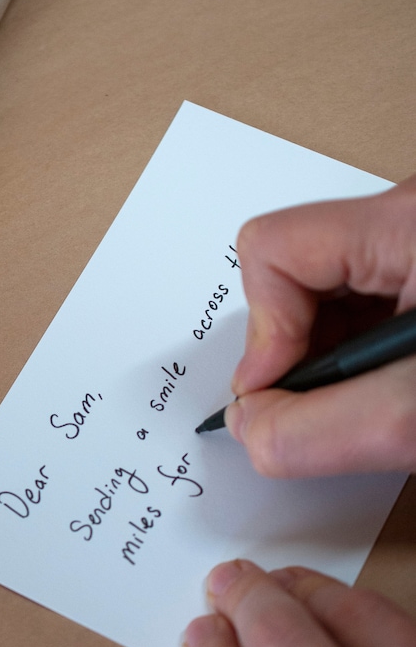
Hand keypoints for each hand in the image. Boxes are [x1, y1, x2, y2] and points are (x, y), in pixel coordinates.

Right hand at [226, 174, 415, 476]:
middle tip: (336, 401)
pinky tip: (392, 383)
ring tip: (378, 396)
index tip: (285, 387)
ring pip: (324, 293)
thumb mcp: (415, 416)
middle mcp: (407, 217)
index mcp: (406, 221)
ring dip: (329, 356)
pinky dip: (358, 355)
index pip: (270, 248)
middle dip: (299, 349)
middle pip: (291, 271)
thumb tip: (249, 428)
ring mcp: (415, 241)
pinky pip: (360, 304)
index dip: (265, 331)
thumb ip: (315, 429)